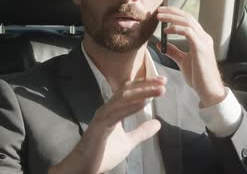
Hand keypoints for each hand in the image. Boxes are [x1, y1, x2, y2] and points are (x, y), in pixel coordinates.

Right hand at [49, 76, 166, 173]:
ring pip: (123, 98)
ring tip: (159, 90)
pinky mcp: (100, 127)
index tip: (162, 81)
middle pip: (127, 90)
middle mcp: (107, 109)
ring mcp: (103, 117)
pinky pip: (116, 113)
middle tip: (163, 81)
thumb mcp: (128, 142)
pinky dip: (130, 107)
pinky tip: (144, 103)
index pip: (130, 91)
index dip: (145, 84)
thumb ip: (141, 131)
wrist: (83, 168)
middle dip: (146, 84)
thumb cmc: (102, 154)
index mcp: (113, 110)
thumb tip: (158, 123)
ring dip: (142, 93)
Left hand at [156, 6, 225, 107]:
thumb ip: (173, 51)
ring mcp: (204, 41)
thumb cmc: (198, 77)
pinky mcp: (201, 48)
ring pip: (187, 21)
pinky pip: (188, 32)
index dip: (175, 14)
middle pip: (187, 17)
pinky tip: (167, 31)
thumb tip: (161, 44)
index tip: (162, 12)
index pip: (188, 20)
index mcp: (200, 39)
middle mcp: (204, 37)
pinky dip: (176, 28)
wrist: (208, 89)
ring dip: (172, 17)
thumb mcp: (182, 61)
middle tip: (158, 10)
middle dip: (172, 11)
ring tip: (160, 16)